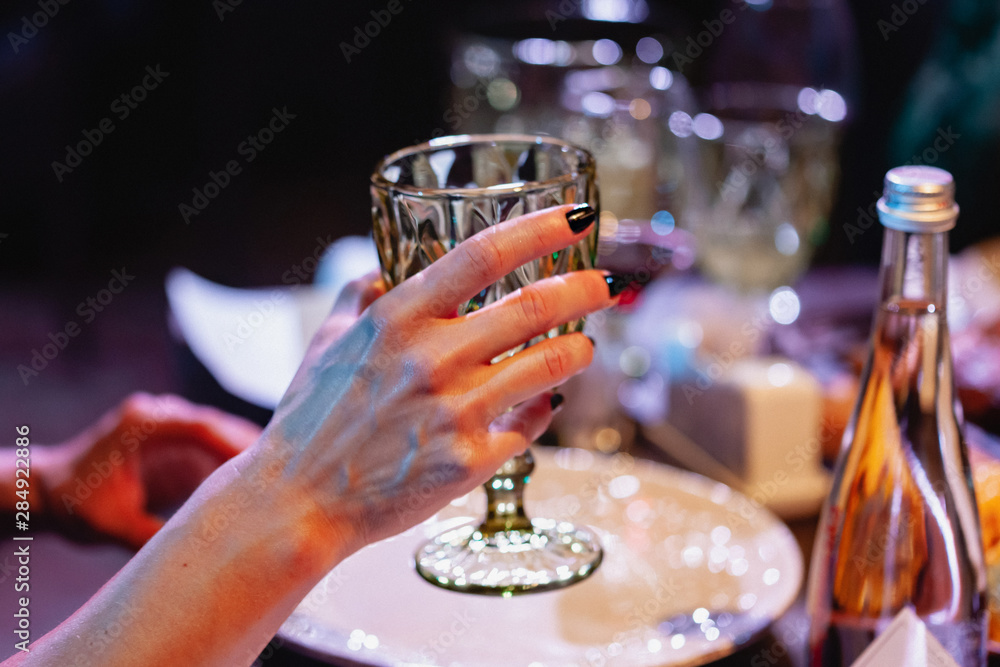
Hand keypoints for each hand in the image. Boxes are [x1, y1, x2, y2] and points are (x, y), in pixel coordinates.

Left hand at [37, 393, 260, 548]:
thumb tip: (197, 553)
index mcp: (141, 423)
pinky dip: (234, 461)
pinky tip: (258, 480)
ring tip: (282, 475)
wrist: (49, 491)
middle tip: (287, 468)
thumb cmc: (74, 504)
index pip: (200, 425)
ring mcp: (168, 423)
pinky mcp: (175, 438)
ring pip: (219, 433)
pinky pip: (212, 446)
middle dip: (250, 446)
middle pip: (217, 424)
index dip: (236, 442)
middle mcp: (157, 414)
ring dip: (246, 452)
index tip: (265, 460)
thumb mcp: (109, 524)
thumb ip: (150, 534)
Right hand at [249, 204, 611, 557]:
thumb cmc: (310, 422)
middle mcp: (431, 359)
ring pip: (548, 367)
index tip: (576, 218)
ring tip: (586, 346)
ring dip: (578, 350)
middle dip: (584, 289)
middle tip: (605, 285)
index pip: (482, 255)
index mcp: (397, 319)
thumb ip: (358, 299)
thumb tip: (379, 275)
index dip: (540, 229)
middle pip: (533, 307)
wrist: (299, 503)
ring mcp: (454, 413)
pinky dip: (544, 410)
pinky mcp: (469, 463)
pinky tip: (543, 403)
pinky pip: (529, 427)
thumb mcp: (325, 344)